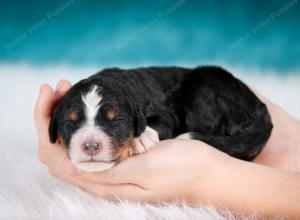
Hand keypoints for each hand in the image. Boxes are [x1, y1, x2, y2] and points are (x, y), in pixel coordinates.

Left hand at [34, 80, 229, 201]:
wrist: (206, 170)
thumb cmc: (182, 171)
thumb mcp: (146, 172)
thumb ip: (110, 174)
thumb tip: (72, 167)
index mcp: (105, 185)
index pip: (57, 158)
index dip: (46, 125)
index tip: (50, 94)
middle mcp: (103, 178)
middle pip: (60, 149)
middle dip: (53, 116)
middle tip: (57, 86)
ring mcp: (112, 167)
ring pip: (74, 142)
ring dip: (68, 116)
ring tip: (68, 88)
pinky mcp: (123, 156)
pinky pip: (93, 139)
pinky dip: (86, 120)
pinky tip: (89, 105)